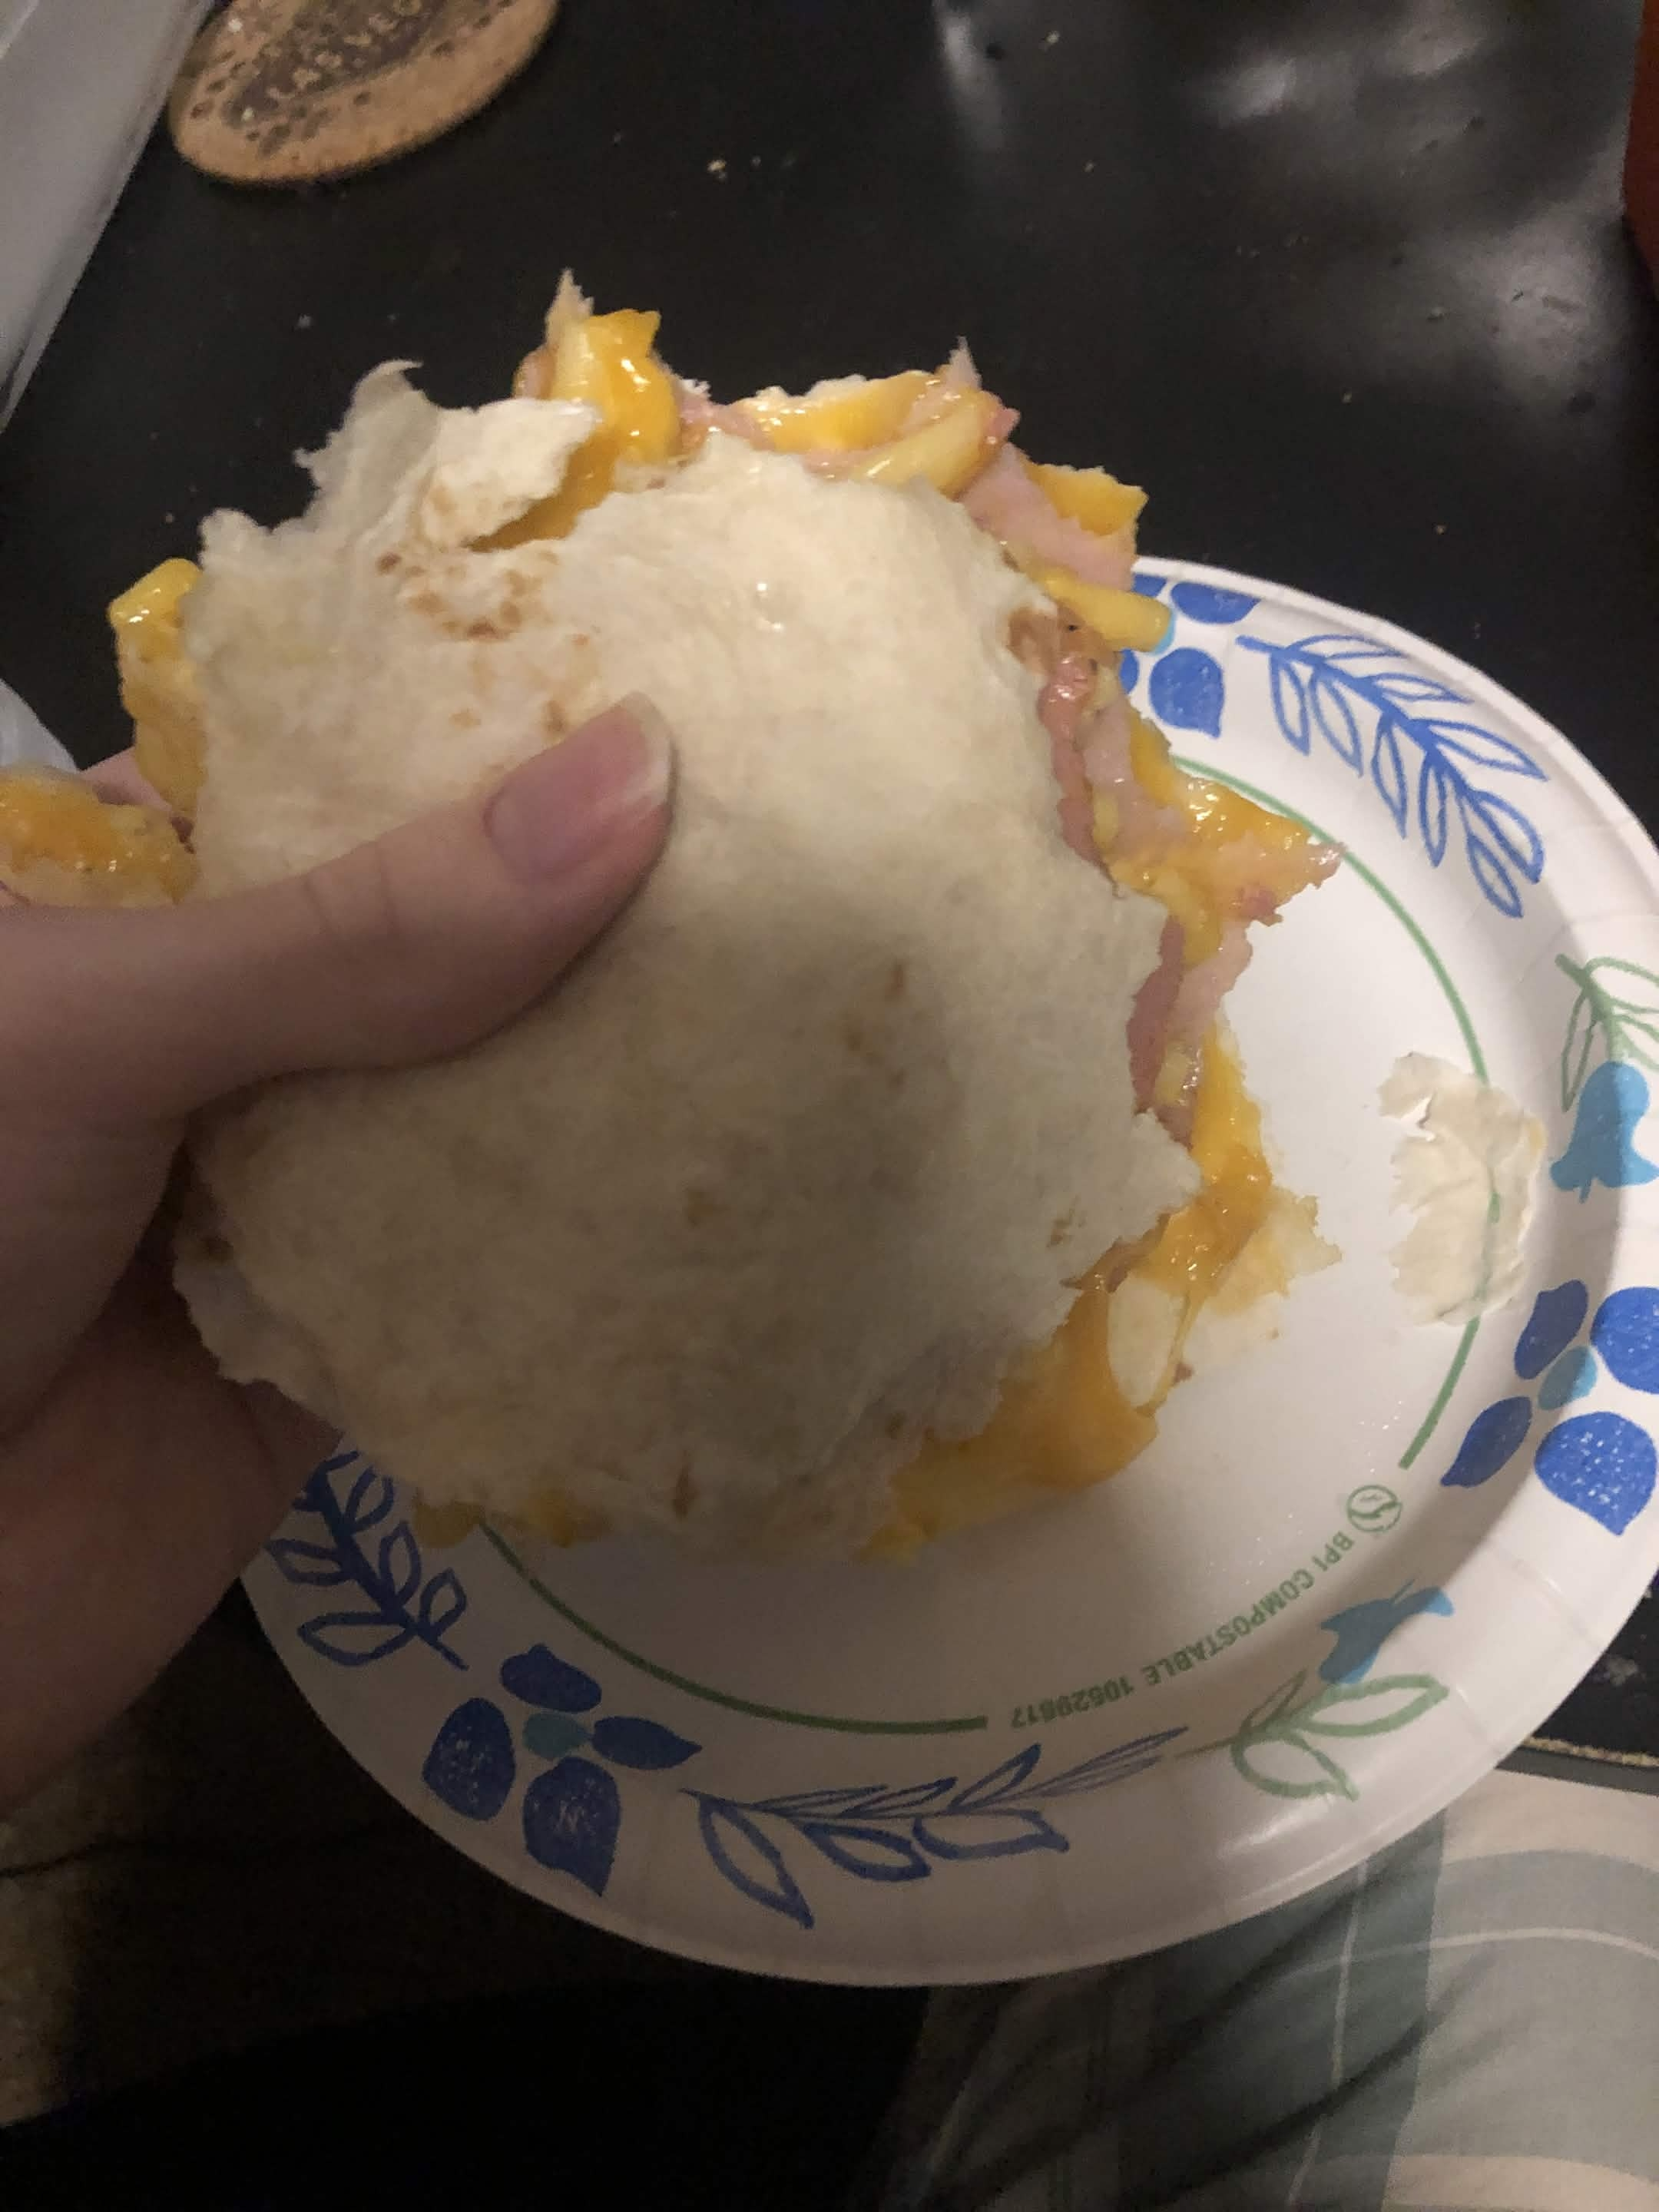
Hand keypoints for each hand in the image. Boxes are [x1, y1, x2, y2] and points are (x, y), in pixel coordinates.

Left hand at [0, 703, 670, 1809]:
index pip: (310, 776)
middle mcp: (194, 1037)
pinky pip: (489, 1272)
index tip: (656, 679)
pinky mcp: (339, 1343)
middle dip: (572, 902)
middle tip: (777, 823)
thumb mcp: (95, 1027)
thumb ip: (356, 929)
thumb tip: (636, 776)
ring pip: (467, 1101)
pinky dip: (594, 1238)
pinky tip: (744, 1166)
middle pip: (416, 941)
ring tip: (802, 966)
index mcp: (106, 911)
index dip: (471, 727)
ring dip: (603, 1066)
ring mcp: (269, 1190)